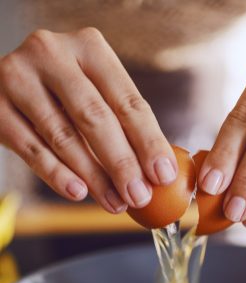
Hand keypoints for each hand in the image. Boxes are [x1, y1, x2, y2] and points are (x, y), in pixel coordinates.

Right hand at [0, 28, 177, 212]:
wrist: (10, 80)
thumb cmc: (65, 91)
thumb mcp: (95, 90)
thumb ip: (122, 123)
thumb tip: (158, 172)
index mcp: (89, 47)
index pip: (127, 101)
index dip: (148, 141)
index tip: (162, 175)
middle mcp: (53, 54)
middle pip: (95, 118)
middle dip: (122, 164)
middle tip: (139, 196)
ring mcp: (19, 77)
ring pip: (63, 137)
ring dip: (93, 177)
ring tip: (114, 202)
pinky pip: (31, 148)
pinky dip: (56, 174)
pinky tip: (78, 192)